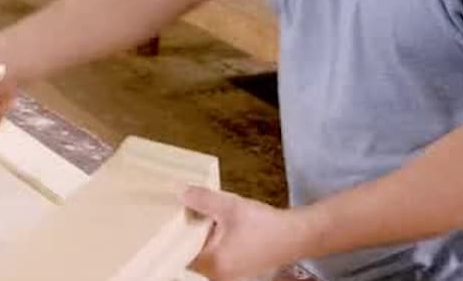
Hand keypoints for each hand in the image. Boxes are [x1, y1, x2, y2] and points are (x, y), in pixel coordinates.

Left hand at [183, 187, 314, 280]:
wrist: (297, 235)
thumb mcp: (229, 206)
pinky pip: (215, 253)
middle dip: (185, 232)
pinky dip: (211, 238)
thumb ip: (202, 199)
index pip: (178, 254)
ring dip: (199, 234)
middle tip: (178, 210)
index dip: (170, 235)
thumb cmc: (265, 225)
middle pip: (189, 252)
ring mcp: (228, 273)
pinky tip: (214, 222)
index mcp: (212, 264)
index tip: (165, 218)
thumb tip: (178, 191)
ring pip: (203, 251)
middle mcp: (217, 273)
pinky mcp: (237, 267)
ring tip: (194, 212)